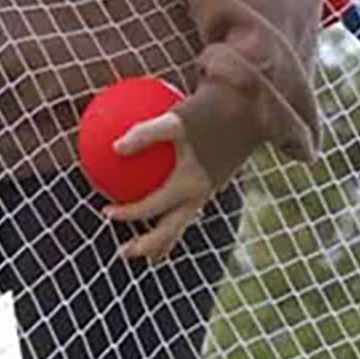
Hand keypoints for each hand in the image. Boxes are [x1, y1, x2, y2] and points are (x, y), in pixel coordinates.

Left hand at [100, 112, 219, 261]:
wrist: (252, 106)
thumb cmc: (211, 108)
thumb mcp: (175, 119)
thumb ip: (145, 133)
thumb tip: (114, 148)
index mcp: (191, 185)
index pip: (153, 208)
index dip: (128, 213)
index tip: (106, 210)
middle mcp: (201, 194)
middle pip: (171, 231)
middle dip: (148, 246)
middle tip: (123, 252)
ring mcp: (209, 190)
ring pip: (183, 222)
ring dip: (163, 237)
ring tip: (144, 245)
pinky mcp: (213, 180)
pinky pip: (187, 202)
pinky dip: (171, 208)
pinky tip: (158, 194)